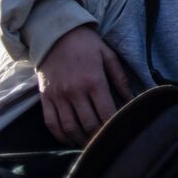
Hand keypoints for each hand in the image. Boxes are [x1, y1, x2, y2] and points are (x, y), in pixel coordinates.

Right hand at [35, 25, 132, 144]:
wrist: (56, 34)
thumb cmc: (86, 44)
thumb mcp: (108, 55)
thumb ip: (120, 78)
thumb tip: (131, 98)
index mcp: (93, 81)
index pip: (106, 112)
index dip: (113, 126)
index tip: (118, 131)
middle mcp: (75, 91)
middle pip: (88, 124)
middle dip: (98, 136)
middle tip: (106, 141)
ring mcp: (58, 96)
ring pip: (69, 127)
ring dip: (80, 139)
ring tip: (89, 143)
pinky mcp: (45, 98)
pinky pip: (51, 123)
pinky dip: (60, 135)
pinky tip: (69, 139)